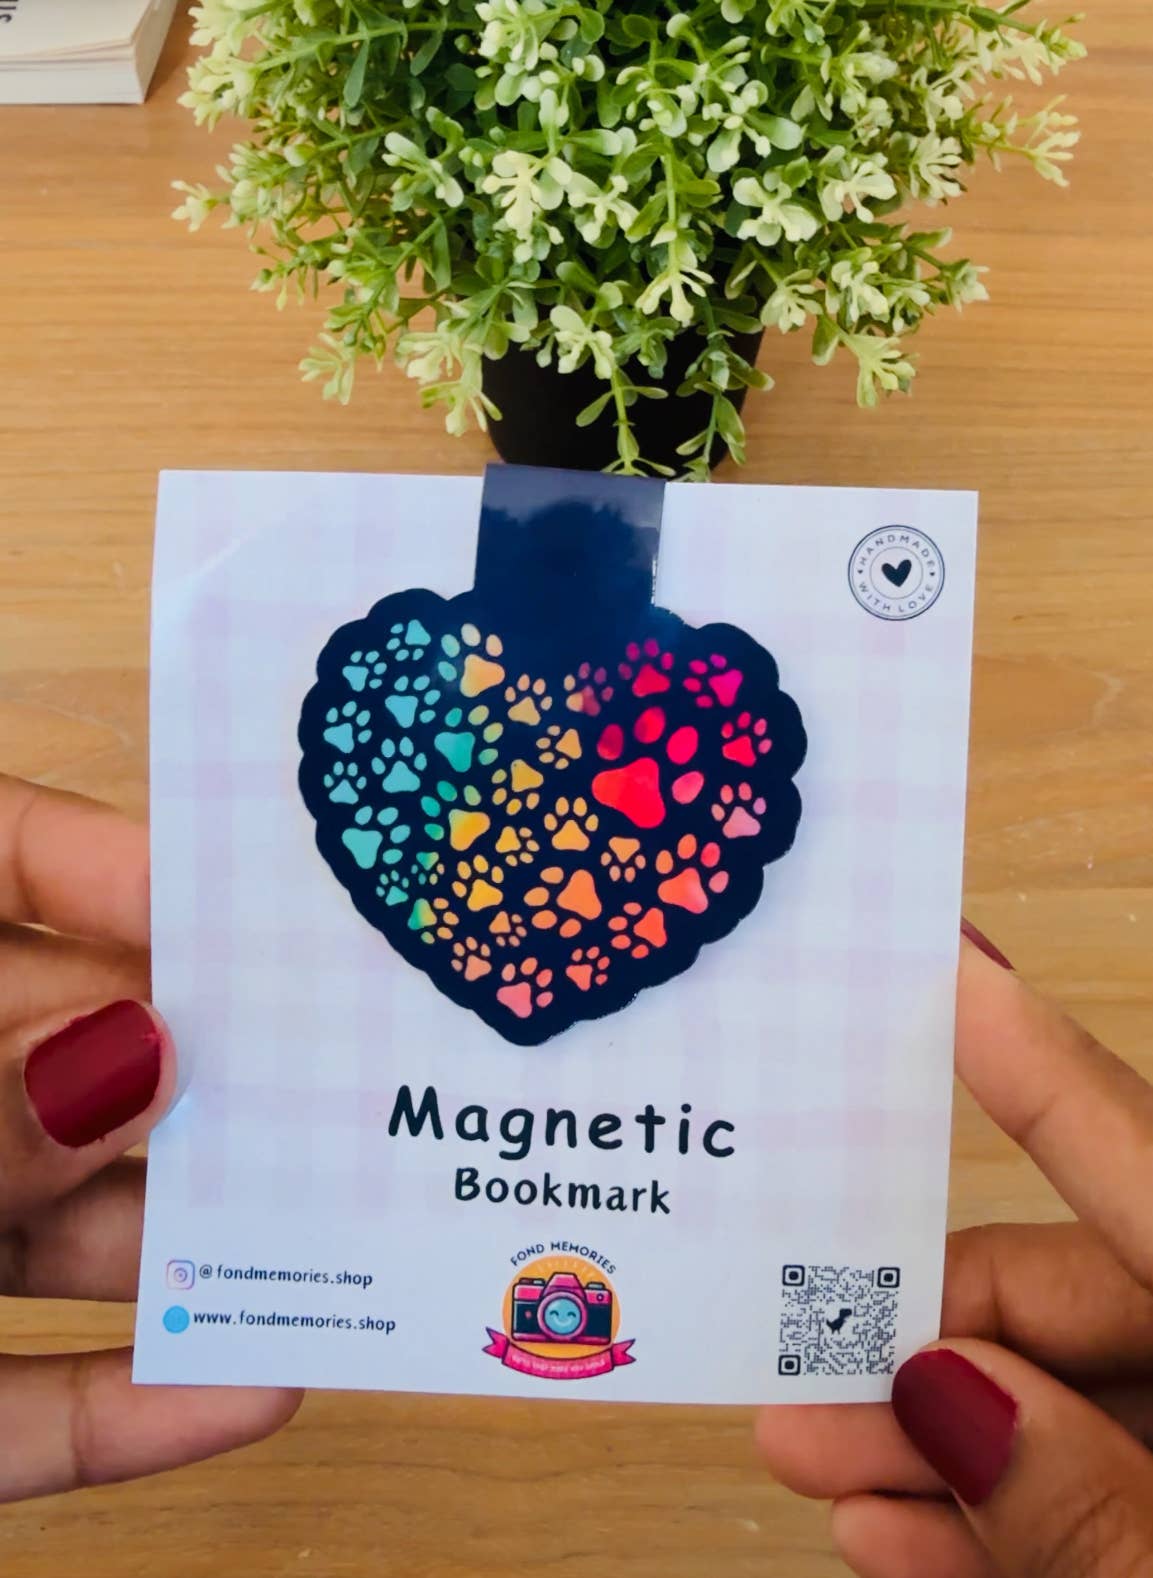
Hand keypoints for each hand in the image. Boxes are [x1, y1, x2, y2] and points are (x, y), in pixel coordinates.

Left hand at [0, 776, 300, 1502]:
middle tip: (356, 1065)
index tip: (254, 909)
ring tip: (357, 1224)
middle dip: (200, 1068)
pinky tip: (251, 1393)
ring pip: (53, 1229)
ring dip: (193, 1244)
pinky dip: (118, 1406)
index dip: (121, 869)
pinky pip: (8, 1405)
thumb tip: (139, 1050)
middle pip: (57, 1051)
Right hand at [757, 936, 1152, 1576]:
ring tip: (816, 1468)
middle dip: (933, 1340)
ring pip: (1080, 1417)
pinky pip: (1103, 1509)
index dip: (1039, 1065)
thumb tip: (947, 1389)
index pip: (1148, 1168)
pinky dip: (1002, 1532)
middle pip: (1092, 1303)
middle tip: (804, 1379)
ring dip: (943, 1449)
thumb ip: (1097, 1511)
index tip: (942, 961)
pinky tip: (896, 1545)